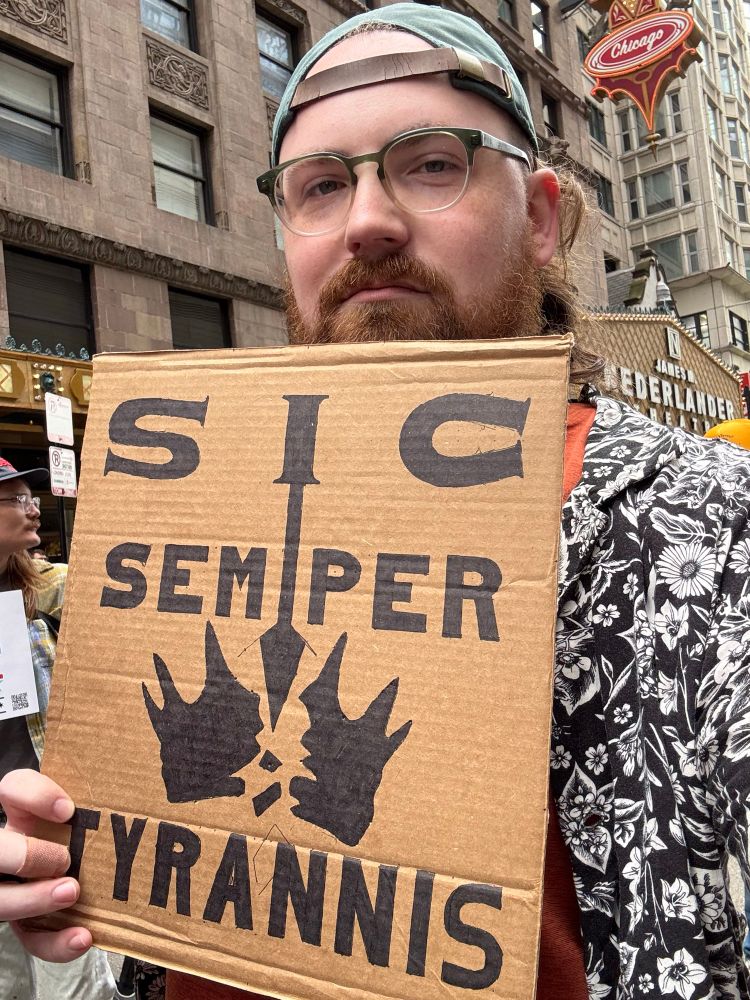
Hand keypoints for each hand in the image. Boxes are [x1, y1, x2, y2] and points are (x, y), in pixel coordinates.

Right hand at [0, 769, 92, 961]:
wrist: (74, 865)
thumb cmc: (81, 833)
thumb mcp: (85, 813)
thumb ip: (97, 804)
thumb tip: (142, 799)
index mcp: (21, 813)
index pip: (12, 789)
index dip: (35, 796)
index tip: (68, 810)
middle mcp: (8, 849)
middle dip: (26, 856)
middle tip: (64, 859)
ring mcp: (10, 886)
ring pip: (1, 900)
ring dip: (34, 899)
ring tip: (70, 892)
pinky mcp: (23, 921)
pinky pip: (31, 938)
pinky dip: (56, 942)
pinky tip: (81, 936)